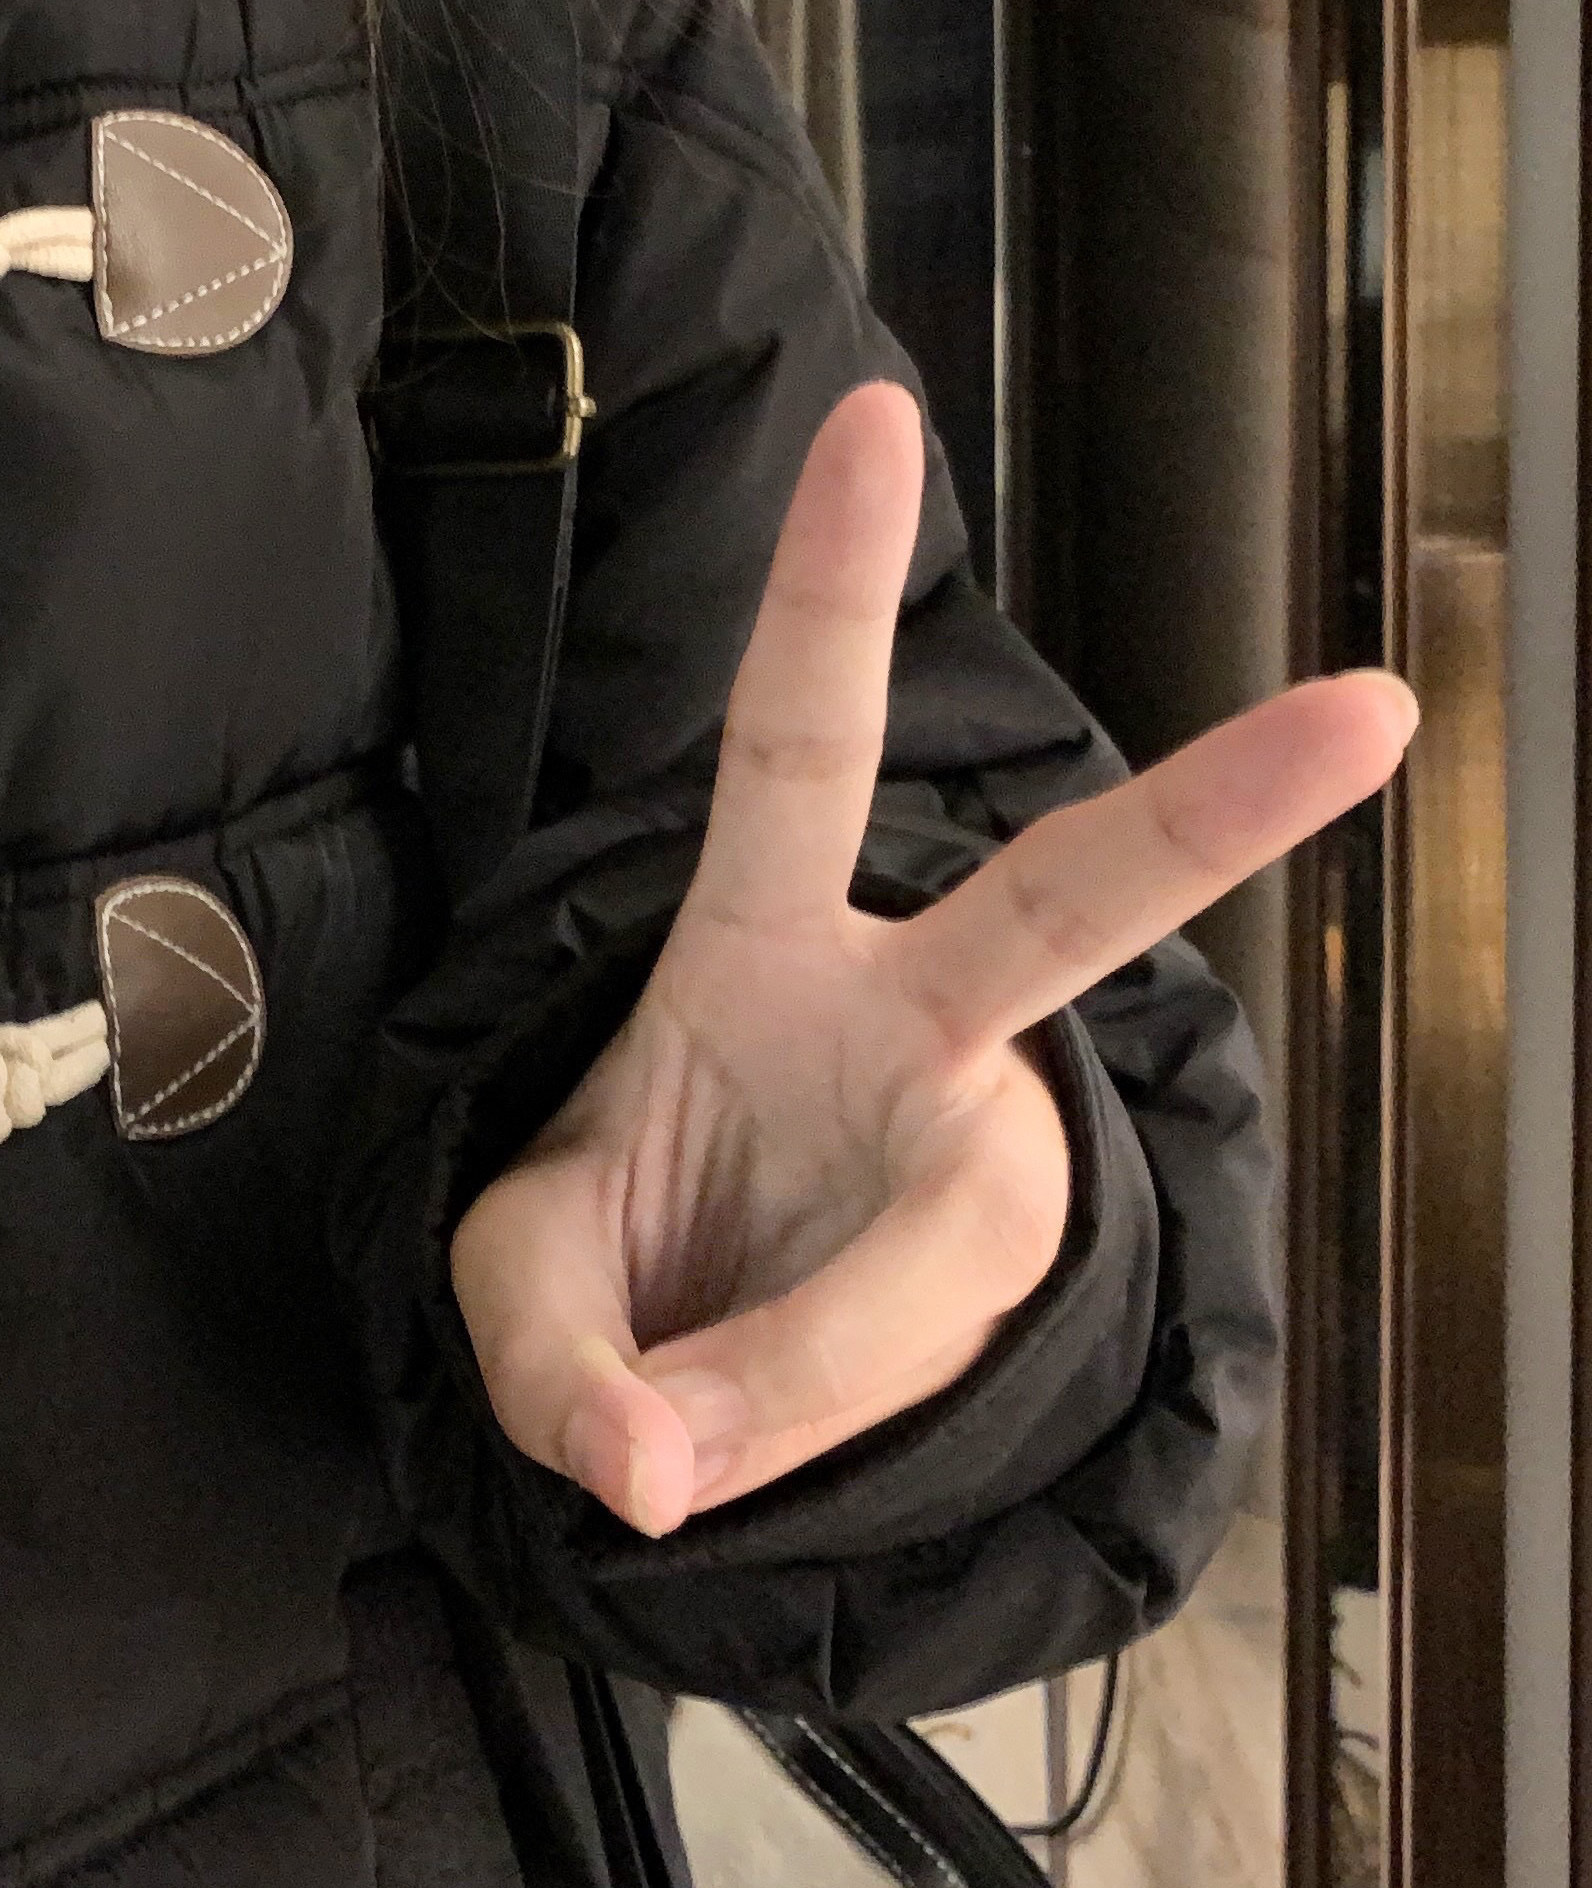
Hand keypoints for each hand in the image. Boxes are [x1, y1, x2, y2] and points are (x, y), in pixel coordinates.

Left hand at [451, 382, 1416, 1539]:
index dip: (830, 582)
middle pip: (1074, 904)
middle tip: (1374, 705)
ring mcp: (979, 1166)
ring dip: (751, 1383)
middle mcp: (917, 1026)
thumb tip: (654, 1464)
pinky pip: (884, 1400)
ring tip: (644, 1441)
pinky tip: (722, 1469)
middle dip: (1220, 812)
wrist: (686, 1383)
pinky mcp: (995, 1305)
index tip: (873, 419)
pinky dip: (768, 1454)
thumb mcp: (513, 1272)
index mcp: (764, 936)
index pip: (801, 736)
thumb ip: (545, 1346)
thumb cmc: (613, 1249)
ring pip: (917, 1281)